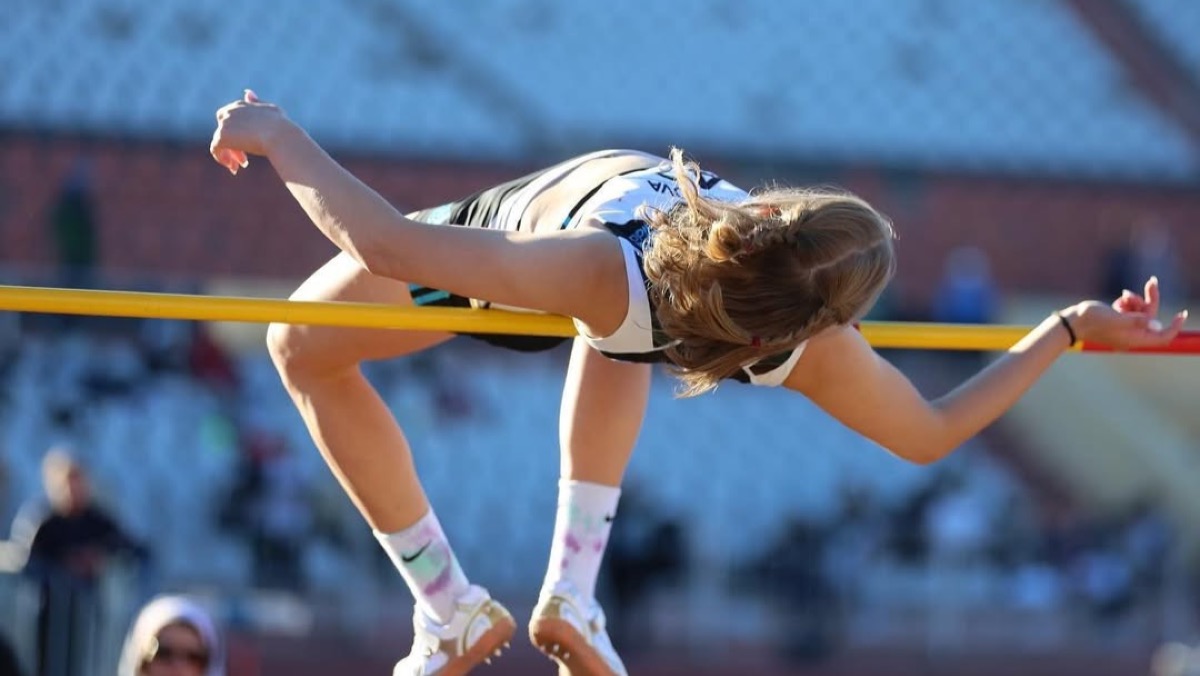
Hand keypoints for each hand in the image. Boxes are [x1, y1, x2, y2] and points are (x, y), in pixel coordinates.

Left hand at [209, 89, 293, 174]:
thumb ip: (257, 103)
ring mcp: (224, 124)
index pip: (230, 118)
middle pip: (223, 130)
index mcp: (240, 105)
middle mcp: (229, 111)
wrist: (279, 135)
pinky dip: (222, 159)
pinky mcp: (222, 137)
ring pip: (220, 141)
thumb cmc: (281, 126)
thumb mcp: (271, 110)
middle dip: (232, 144)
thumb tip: (247, 93)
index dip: (238, 133)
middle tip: (244, 160)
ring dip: (231, 154)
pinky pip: (215, 149)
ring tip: (240, 166)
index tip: (249, 146)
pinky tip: (233, 168)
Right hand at [1068, 276, 1187, 349]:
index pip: (1162, 336)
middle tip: (1151, 281)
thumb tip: (1156, 325)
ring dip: (1135, 300)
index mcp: (1134, 339)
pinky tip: (1118, 300)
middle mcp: (1131, 335)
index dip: (1174, 326)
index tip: (1181, 314)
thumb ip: (1137, 322)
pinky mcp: (1117, 320)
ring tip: (1123, 294)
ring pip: (1141, 312)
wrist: (1071, 321)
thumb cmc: (1091, 321)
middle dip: (1151, 300)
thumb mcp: (1115, 319)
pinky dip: (1127, 302)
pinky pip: (1130, 310)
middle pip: (1152, 318)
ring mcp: (1124, 328)